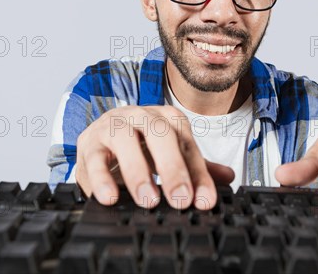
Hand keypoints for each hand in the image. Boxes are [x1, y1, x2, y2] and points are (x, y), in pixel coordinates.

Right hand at [75, 105, 233, 209]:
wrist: (101, 142)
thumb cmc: (141, 148)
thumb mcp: (170, 156)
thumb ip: (196, 167)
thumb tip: (228, 177)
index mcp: (166, 118)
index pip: (187, 143)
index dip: (197, 173)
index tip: (204, 200)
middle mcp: (141, 116)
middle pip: (160, 134)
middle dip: (172, 168)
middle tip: (180, 199)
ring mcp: (113, 126)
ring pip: (125, 141)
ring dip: (138, 173)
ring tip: (148, 200)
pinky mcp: (89, 143)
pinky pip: (93, 159)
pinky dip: (101, 180)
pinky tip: (110, 198)